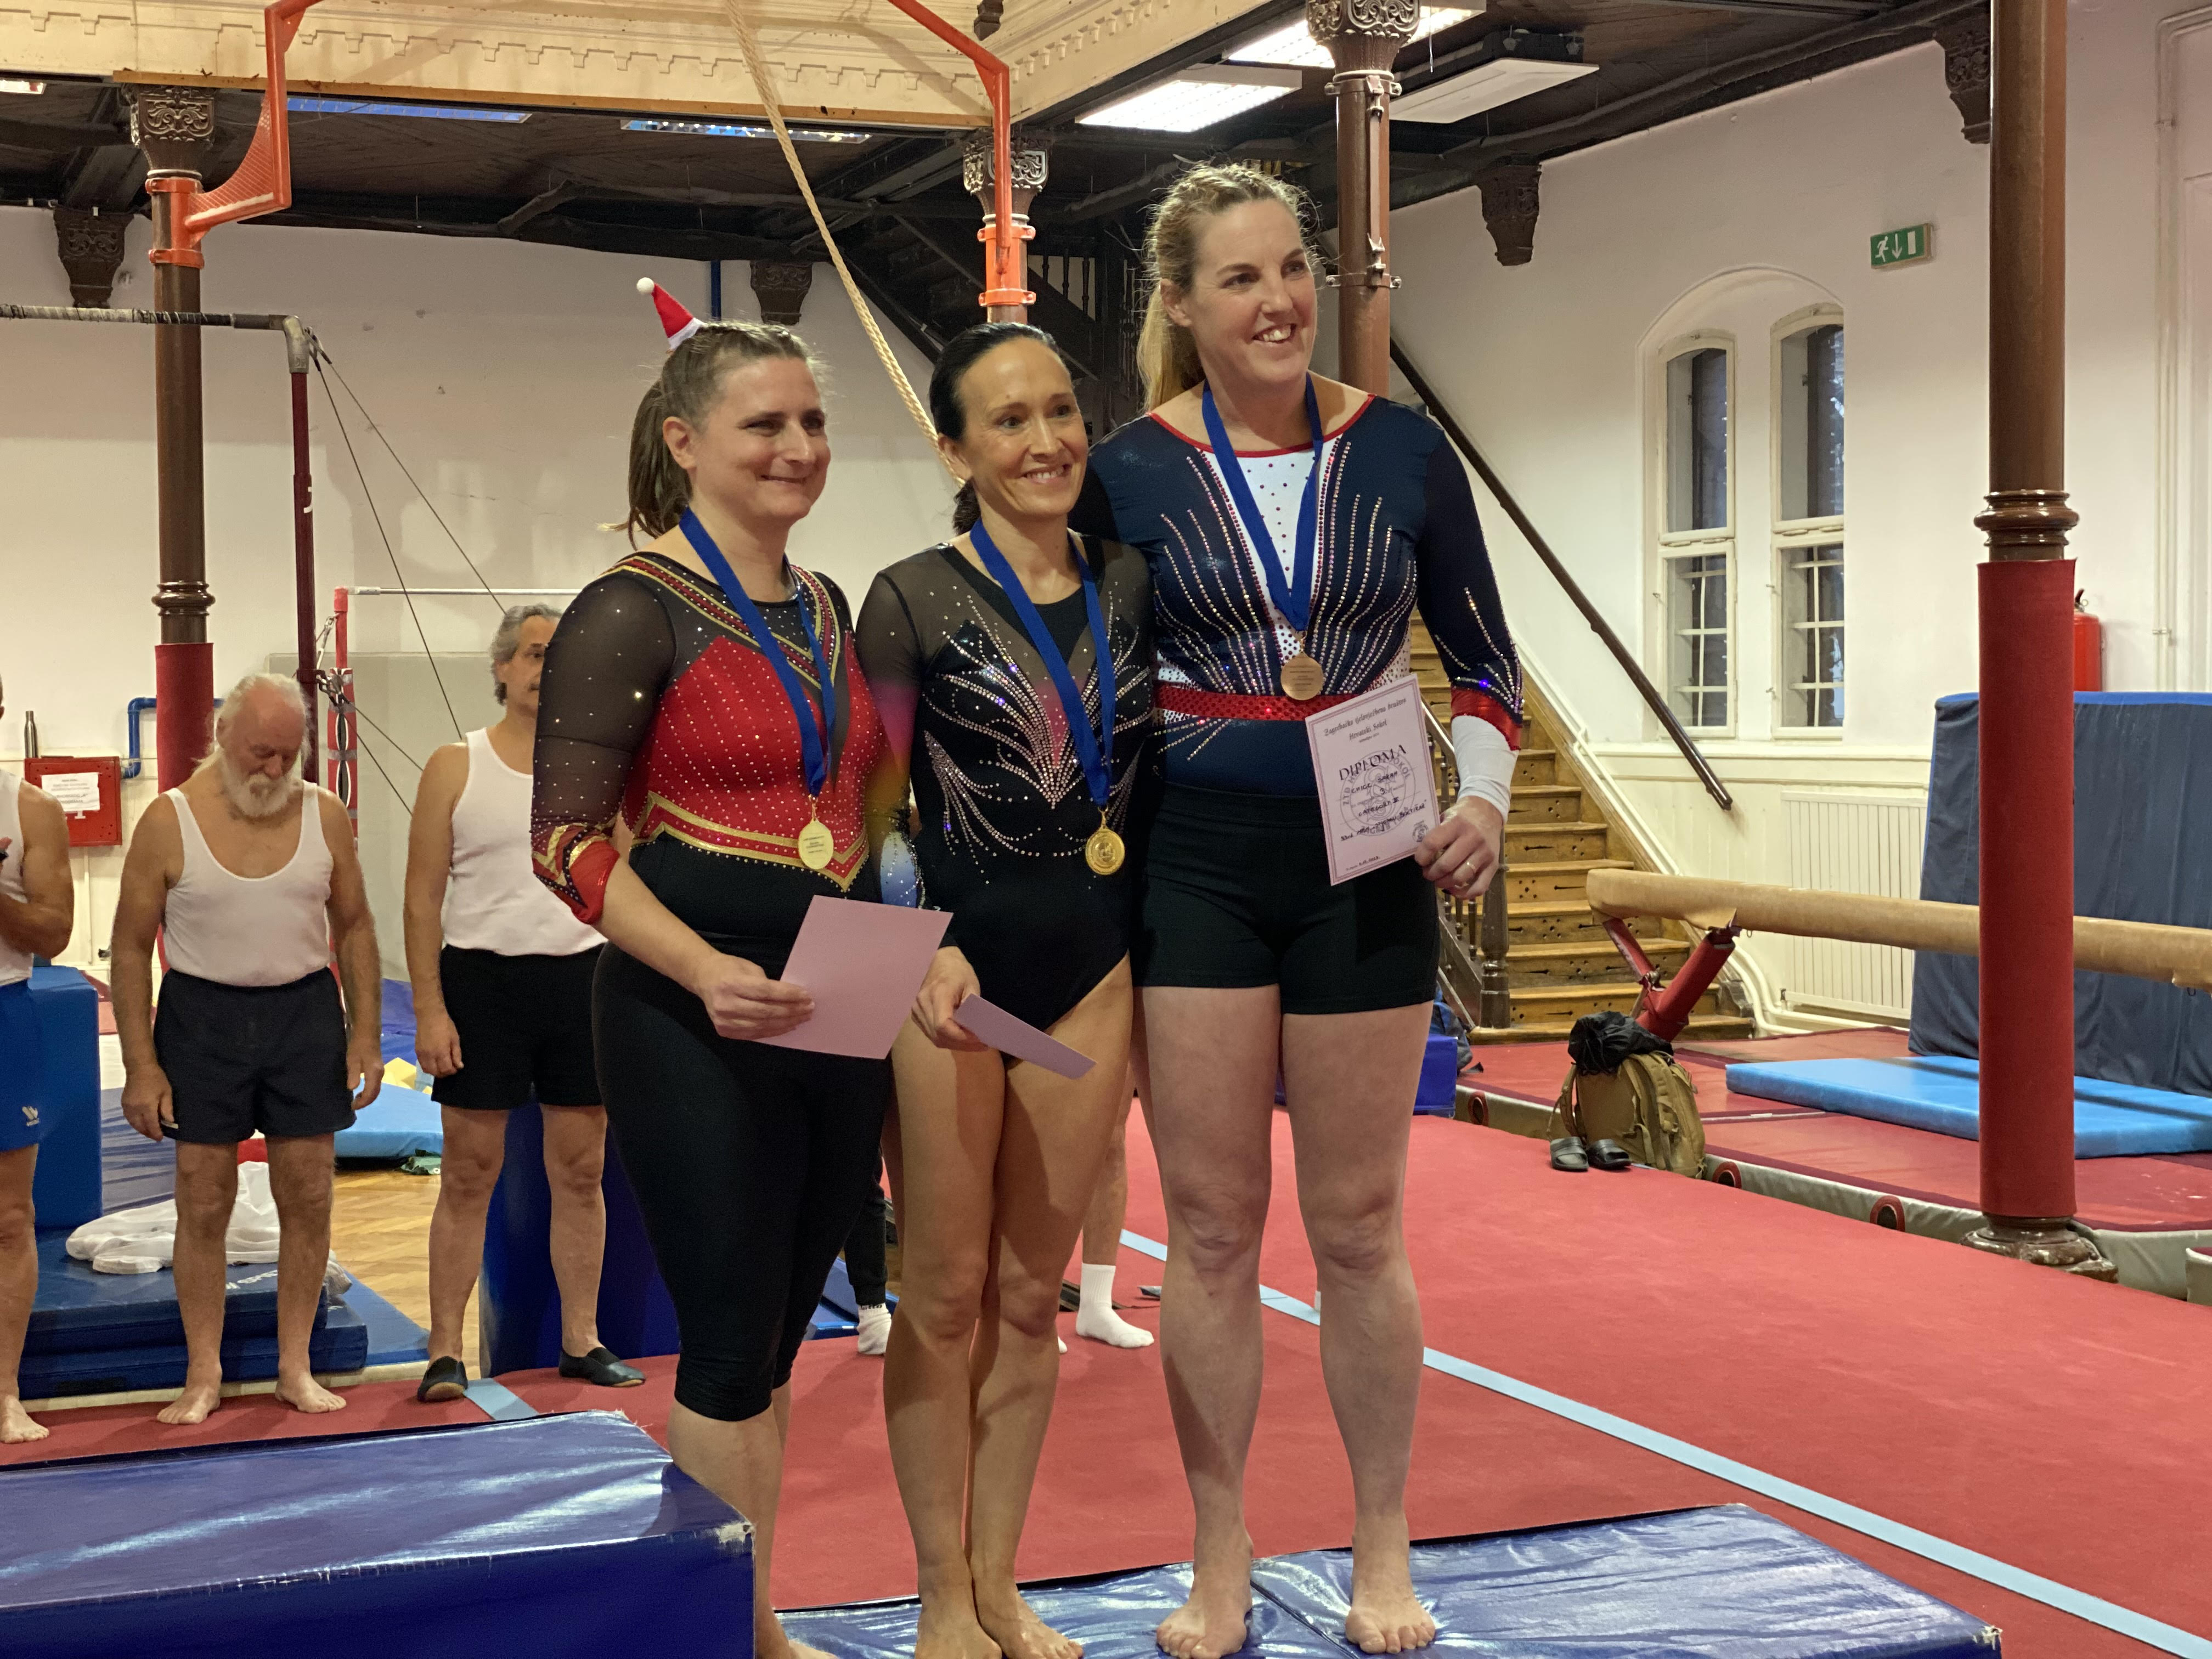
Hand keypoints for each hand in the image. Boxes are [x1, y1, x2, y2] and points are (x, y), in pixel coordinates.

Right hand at [120, 1064, 173, 1141]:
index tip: (160, 1139)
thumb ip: (167, 1108)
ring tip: (149, 1131)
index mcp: (147, 1106)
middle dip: (148, 1133)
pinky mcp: (123, 1103)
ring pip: (133, 1123)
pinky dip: (134, 1123)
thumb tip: (169, 1122)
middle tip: (155, 1136)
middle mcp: (135, 1109)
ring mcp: (127, 1106)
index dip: (156, 1133)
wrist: (139, 1068)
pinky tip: (140, 1123)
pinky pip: (128, 1118)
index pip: (151, 1125)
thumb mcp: (166, 1093)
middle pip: (140, 1126)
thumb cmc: (156, 1079)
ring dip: (140, 1129)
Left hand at [348, 1039, 384, 1108]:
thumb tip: (352, 1089)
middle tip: (353, 1105)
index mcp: (374, 1073)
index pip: (370, 1093)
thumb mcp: (352, 1060)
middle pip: (375, 1093)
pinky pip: (375, 1085)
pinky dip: (369, 1091)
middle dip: (365, 1102)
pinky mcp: (378, 1069)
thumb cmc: (358, 1046)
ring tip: (356, 1100)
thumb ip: (353, 1075)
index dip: (362, 1102)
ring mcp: (380, 1072)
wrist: (367, 1033)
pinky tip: (361, 1091)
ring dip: (367, 1097)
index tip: (352, 1106)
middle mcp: (380, 1074)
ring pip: (376, 1090)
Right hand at [415, 1008, 463, 1077]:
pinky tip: (434, 1062)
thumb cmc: (445, 1025)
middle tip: (450, 1068)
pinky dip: (428, 1067)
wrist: (429, 1016)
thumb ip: (457, 1054)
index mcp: (440, 1052)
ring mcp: (421, 1054)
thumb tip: (459, 1066)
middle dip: (444, 1073)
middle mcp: (429, 1056)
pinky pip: (422, 1065)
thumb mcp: (455, 1039)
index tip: (456, 1068)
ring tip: (442, 1066)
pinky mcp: (416, 1051)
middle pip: (436, 1073)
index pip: (446, 1069)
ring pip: (427, 1071)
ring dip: (435, 1072)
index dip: (452, 1071)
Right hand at [692, 952, 812, 1041]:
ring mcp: (724, 1020)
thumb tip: (793, 998)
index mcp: (731, 983)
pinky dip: (773, 1031)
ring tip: (802, 1018)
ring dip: (786, 1023)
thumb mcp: (749, 968)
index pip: (766, 992)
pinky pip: (754, 1034)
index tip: (806, 996)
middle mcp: (726, 1004)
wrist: (704, 978)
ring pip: (762, 1026)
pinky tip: (787, 1026)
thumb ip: (767, 984)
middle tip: (809, 1009)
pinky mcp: (724, 1031)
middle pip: (766, 1011)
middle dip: (791, 1011)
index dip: (788, 995)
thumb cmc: (730, 969)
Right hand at [910, 946, 987, 1050]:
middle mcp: (923, 1003)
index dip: (961, 1037)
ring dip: (955, 1045)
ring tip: (974, 1044)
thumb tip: (977, 1030)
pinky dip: (947, 1040)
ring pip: (935, 1038)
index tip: (979, 1039)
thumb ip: (973, 1008)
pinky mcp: (916, 1015)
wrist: (939, 961)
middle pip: (939, 1036)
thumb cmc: (958, 971)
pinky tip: (960, 1038)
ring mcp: (916, 1010)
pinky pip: (931, 1034)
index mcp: (938, 993)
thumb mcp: (971, 985)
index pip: (943, 1025)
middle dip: (962, 1044)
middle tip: (982, 1045)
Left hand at [1414, 797, 1504, 899]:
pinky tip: (1453, 889)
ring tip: (1437, 880)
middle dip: (1431, 873)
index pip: (1433, 844)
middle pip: (1446, 865)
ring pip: (1460, 878)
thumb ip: (1433, 832)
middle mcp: (1473, 838)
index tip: (1419, 860)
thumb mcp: (1446, 816)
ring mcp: (1485, 853)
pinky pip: (1479, 888)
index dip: (1421, 856)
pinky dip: (1463, 894)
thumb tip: (1417, 853)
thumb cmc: (1462, 816)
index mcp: (1457, 824)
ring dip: (1443, 883)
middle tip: (1427, 873)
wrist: (1488, 812)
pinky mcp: (1494, 865)